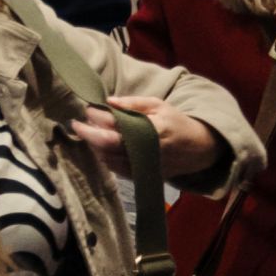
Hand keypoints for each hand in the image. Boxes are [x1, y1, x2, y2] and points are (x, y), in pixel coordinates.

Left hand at [70, 102, 221, 178]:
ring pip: (109, 158)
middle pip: (108, 144)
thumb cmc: (175, 122)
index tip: (87, 109)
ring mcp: (144, 165)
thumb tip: (108, 101)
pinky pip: (116, 168)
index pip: (117, 124)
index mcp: (153, 129)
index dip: (98, 117)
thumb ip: (133, 103)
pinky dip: (103, 157)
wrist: (199, 148)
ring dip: (93, 145)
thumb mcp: (159, 105)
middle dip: (88, 133)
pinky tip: (98, 146)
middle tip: (76, 123)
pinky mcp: (142, 174)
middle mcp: (147, 149)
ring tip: (87, 132)